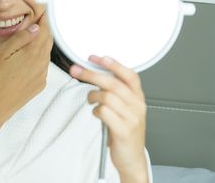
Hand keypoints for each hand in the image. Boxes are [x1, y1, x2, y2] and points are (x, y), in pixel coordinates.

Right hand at [0, 13, 52, 118]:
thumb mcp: (2, 52)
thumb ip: (20, 38)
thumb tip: (36, 27)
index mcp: (33, 52)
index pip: (44, 30)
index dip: (45, 19)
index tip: (44, 11)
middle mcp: (42, 63)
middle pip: (48, 41)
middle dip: (46, 30)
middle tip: (41, 20)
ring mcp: (42, 75)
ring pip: (47, 54)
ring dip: (43, 43)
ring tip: (36, 36)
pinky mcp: (39, 85)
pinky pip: (43, 67)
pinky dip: (40, 58)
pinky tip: (31, 57)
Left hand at [70, 56, 147, 179]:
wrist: (132, 158)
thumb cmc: (124, 129)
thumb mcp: (125, 108)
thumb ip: (115, 92)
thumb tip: (93, 73)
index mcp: (138, 97)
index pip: (130, 75)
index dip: (114, 64)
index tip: (97, 58)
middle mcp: (138, 106)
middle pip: (113, 83)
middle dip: (91, 74)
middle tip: (76, 70)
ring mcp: (132, 119)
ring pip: (107, 96)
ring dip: (93, 96)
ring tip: (91, 100)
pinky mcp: (124, 131)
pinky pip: (104, 112)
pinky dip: (96, 111)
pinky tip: (97, 114)